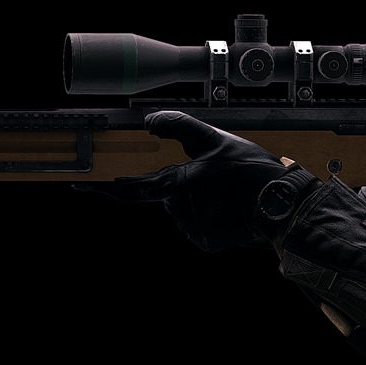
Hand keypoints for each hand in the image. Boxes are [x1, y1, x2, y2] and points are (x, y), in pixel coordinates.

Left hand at [89, 110, 287, 251]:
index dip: (105, 186)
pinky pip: (195, 225)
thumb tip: (150, 123)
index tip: (82, 185)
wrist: (283, 206)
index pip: (133, 186)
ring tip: (225, 192)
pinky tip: (227, 208)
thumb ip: (179, 125)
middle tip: (213, 177)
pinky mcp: (206, 242)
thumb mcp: (216, 139)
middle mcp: (181, 209)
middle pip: (165, 195)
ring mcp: (193, 229)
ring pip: (180, 210)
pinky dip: (206, 215)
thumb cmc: (252, 171)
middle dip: (181, 185)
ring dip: (194, 200)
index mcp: (180, 183)